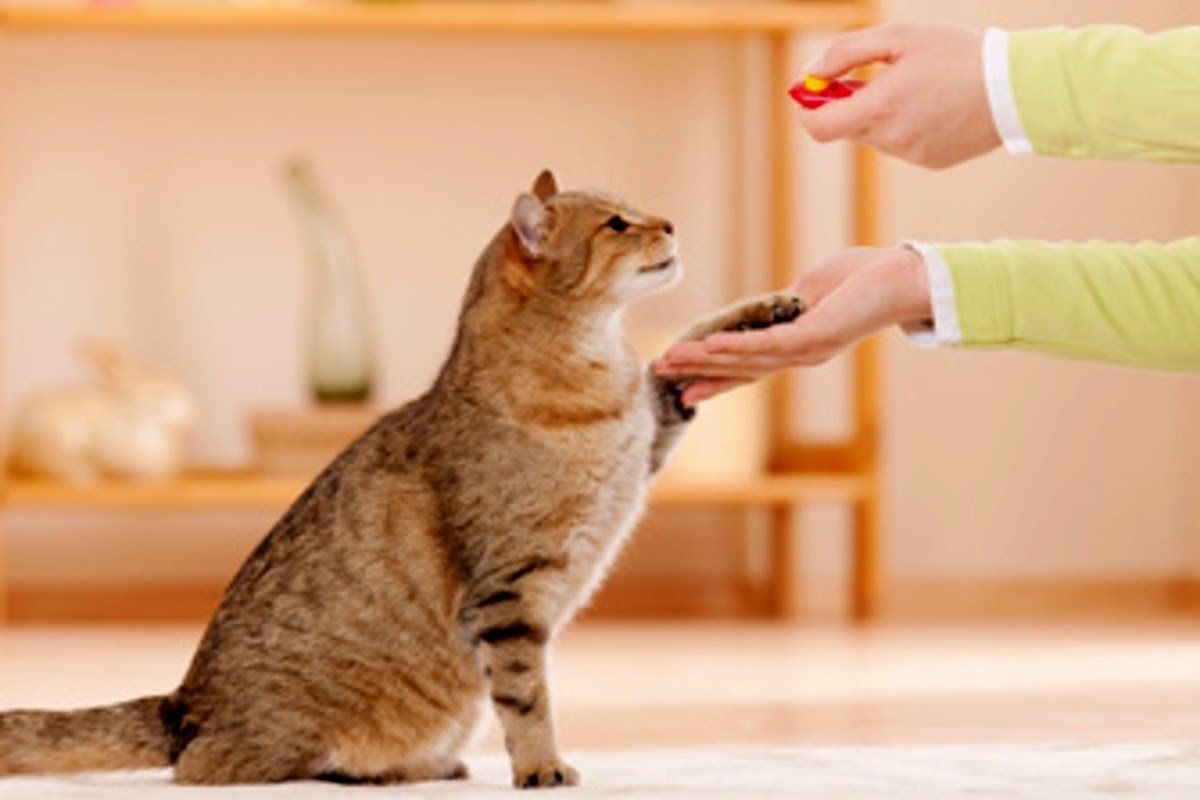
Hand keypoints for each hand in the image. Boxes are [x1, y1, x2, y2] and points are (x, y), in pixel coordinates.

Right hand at [655, 246, 930, 404]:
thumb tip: (776, 302)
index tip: (682, 388)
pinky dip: (736, 347)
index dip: (714, 377)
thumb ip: (788, 303)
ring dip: (707, 361)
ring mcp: (807, 350)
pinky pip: (767, 345)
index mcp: (797, 347)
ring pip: (747, 361)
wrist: (903, 278)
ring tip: (673, 359)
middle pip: (740, 369)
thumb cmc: (863, 278)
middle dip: (698, 372)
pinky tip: (709, 347)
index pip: (747, 367)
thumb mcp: (813, 290)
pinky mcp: (815, 336)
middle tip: (661, 373)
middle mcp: (800, 357)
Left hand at [799, 23, 1000, 168]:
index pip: (817, 127)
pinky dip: (907, 124)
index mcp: (878, 109)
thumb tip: (810, 75)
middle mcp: (890, 139)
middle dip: (848, 104)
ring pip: (876, 135)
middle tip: (867, 77)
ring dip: (882, 113)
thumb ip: (845, 54)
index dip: (808, 110)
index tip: (812, 92)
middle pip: (846, 128)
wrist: (1017, 86)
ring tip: (917, 85)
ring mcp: (911, 154)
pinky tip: (936, 103)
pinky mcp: (930, 161)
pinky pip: (903, 143)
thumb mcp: (898, 38)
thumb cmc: (957, 53)